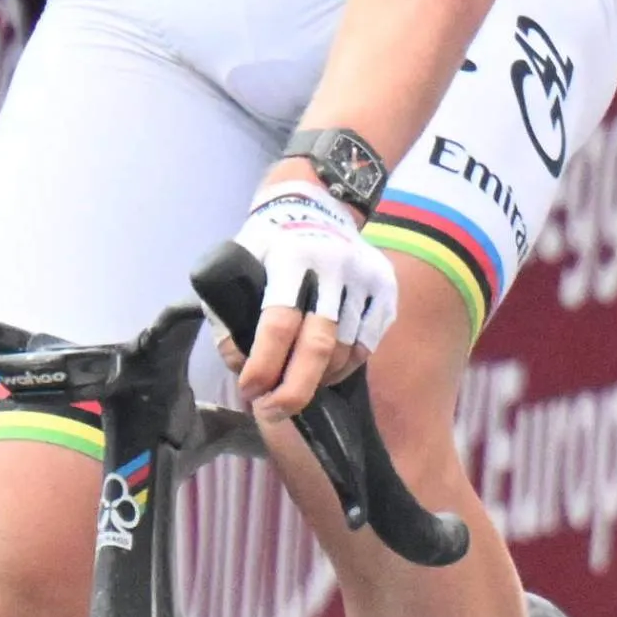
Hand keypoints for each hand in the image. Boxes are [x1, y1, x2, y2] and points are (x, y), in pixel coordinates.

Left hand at [226, 180, 398, 413]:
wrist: (318, 204)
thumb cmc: (269, 244)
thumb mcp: (238, 264)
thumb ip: (230, 314)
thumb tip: (242, 369)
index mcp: (291, 255)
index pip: (278, 323)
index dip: (263, 364)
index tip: (249, 390)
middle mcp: (334, 264)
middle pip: (318, 345)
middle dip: (294, 389)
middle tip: (273, 411)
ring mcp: (366, 277)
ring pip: (344, 351)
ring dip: (317, 380)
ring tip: (294, 386)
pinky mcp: (387, 289)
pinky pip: (366, 346)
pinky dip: (343, 367)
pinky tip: (323, 371)